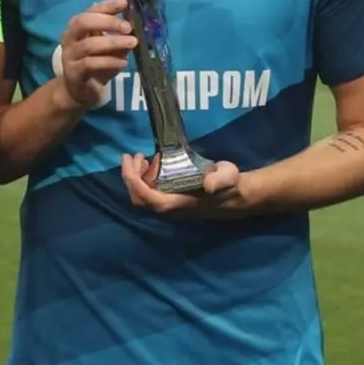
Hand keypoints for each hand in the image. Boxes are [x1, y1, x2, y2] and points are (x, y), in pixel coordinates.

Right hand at [58, 0, 137, 111]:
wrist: (79, 92)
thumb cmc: (96, 64)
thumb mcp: (110, 48)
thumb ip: (120, 36)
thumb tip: (137, 26)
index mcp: (78, 26)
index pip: (91, 10)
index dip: (108, 5)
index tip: (125, 3)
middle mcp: (70, 37)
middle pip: (84, 23)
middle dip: (108, 22)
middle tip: (128, 28)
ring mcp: (70, 55)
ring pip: (89, 45)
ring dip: (113, 42)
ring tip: (132, 43)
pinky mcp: (73, 73)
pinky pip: (90, 64)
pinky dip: (109, 62)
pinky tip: (123, 63)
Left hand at [120, 153, 244, 218]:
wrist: (233, 197)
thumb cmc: (229, 184)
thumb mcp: (228, 176)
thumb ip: (220, 179)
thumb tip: (208, 184)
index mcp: (180, 203)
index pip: (149, 198)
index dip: (135, 181)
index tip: (130, 160)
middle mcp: (171, 208)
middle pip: (139, 200)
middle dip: (131, 177)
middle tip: (135, 156)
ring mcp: (169, 206)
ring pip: (141, 197)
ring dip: (136, 177)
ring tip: (142, 158)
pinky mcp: (169, 201)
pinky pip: (148, 194)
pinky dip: (143, 179)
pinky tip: (151, 165)